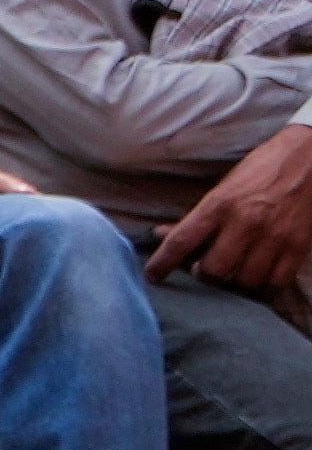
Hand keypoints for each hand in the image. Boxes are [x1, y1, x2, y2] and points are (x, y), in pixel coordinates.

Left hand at [151, 123, 311, 289]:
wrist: (308, 159)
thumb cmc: (259, 172)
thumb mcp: (222, 188)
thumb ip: (195, 217)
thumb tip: (160, 235)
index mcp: (220, 204)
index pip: (182, 241)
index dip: (163, 263)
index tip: (153, 276)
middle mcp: (246, 222)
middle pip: (214, 270)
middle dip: (205, 275)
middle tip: (206, 269)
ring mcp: (274, 237)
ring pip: (244, 281)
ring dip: (233, 284)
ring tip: (232, 274)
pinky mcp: (298, 247)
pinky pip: (275, 284)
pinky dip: (261, 290)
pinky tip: (256, 281)